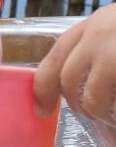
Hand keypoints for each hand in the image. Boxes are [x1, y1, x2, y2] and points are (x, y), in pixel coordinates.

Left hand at [34, 4, 115, 128]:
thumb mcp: (113, 30)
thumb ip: (94, 49)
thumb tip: (72, 86)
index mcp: (92, 27)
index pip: (55, 57)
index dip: (43, 86)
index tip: (40, 108)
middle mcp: (100, 36)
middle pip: (68, 80)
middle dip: (76, 106)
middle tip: (93, 119)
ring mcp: (115, 53)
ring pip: (93, 99)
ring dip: (100, 114)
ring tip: (113, 122)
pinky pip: (115, 102)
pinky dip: (115, 113)